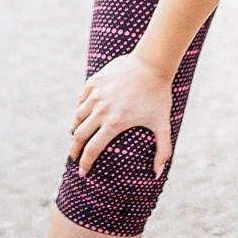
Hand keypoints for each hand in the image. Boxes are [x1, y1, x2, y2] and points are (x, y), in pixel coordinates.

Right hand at [69, 52, 172, 177]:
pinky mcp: (95, 81)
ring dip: (76, 129)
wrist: (152, 63)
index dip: (85, 163)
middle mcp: (101, 110)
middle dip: (74, 150)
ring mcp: (96, 94)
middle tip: (74, 158)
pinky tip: (82, 114)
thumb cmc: (159, 94)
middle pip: (79, 135)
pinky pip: (81, 99)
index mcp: (114, 123)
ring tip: (77, 136)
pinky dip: (79, 109)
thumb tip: (158, 174)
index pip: (92, 149)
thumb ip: (163, 150)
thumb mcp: (163, 124)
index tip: (83, 173)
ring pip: (78, 117)